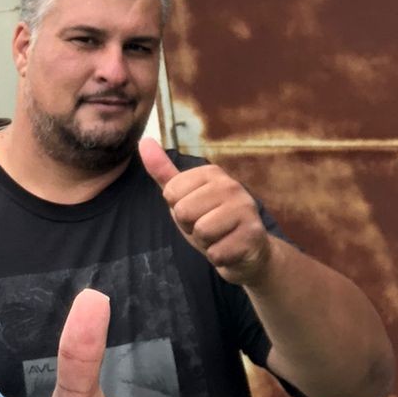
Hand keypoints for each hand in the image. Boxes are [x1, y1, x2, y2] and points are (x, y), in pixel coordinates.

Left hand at [140, 139, 271, 287]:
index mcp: (212, 173)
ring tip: (218, 237)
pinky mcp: (253, 235)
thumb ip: (163, 172)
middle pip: (183, 211)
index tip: (196, 212)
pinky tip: (230, 249)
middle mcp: (232, 185)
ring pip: (201, 231)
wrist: (248, 252)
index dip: (178, 209)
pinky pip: (217, 252)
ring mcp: (246, 209)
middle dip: (190, 227)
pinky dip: (218, 256)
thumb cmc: (211, 221)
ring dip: (205, 242)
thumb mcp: (184, 197)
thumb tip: (144, 140)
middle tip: (207, 227)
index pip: (170, 192)